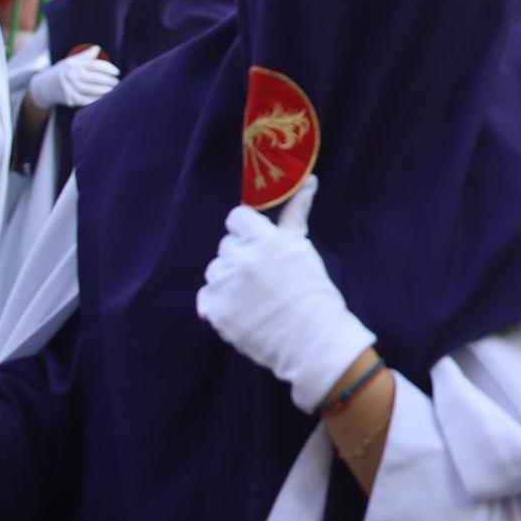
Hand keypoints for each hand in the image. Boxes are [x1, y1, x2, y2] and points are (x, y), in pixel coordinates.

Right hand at [30, 46, 120, 109]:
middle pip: (93, 78)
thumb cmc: (63, 72)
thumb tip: (97, 48)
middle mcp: (70, 76)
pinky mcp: (69, 99)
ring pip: (90, 90)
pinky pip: (86, 100)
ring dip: (105, 90)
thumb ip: (85, 56)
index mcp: (73, 65)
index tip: (116, 72)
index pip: (93, 65)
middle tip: (117, 82)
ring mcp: (69, 88)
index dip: (107, 68)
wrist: (43, 87)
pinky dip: (97, 99)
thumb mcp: (71, 61)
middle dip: (108, 80)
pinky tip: (105, 98)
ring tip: (114, 90)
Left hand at [197, 177, 373, 412]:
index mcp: (266, 240)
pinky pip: (206, 296)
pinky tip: (242, 312)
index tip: (261, 247)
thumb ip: (296, 214)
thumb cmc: (314, 292)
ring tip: (253, 298)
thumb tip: (309, 180)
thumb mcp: (303, 248)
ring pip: (215, 270)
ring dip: (229, 279)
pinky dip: (219, 303)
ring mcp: (223, 284)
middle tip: (263, 277)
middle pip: (227, 245)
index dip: (249, 232)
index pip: (237, 219)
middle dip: (241, 256)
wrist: (311, 340)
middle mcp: (241, 257)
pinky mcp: (212, 309)